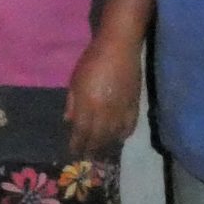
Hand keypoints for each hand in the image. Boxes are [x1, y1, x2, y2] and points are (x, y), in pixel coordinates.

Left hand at [64, 35, 142, 156]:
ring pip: (114, 134)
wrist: (120, 47)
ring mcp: (121, 109)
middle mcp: (105, 111)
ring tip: (101, 151)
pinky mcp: (135, 104)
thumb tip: (69, 121)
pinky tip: (119, 138)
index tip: (73, 152)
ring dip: (106, 145)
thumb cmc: (92, 60)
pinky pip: (130, 125)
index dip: (77, 144)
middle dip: (91, 148)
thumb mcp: (75, 80)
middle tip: (86, 156)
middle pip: (98, 137)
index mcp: (88, 104)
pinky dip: (124, 134)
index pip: (81, 131)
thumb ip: (72, 103)